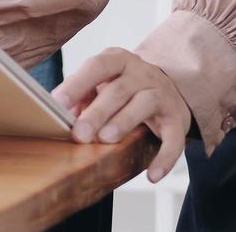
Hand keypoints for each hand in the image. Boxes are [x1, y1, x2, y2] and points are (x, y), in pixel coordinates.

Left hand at [52, 48, 190, 181]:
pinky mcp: (178, 119)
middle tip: (80, 134)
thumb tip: (60, 115)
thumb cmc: (124, 87)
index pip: (97, 66)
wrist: (168, 89)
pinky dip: (164, 158)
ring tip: (106, 139)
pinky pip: (174, 139)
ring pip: (144, 105)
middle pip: (118, 90)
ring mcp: (162, 94)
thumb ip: (82, 95)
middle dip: (97, 112)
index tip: (57, 103)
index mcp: (118, 60)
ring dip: (124, 122)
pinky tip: (151, 175)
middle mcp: (142, 73)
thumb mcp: (103, 83)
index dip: (77, 84)